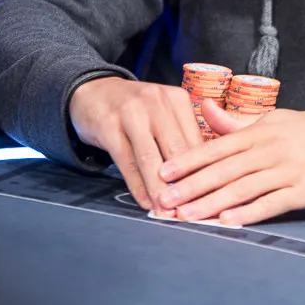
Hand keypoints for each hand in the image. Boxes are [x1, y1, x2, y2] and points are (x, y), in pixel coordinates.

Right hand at [69, 76, 206, 212]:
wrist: (93, 91)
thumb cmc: (136, 109)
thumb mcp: (164, 113)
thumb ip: (184, 137)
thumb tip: (204, 176)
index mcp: (178, 99)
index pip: (197, 141)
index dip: (205, 172)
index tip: (211, 197)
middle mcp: (157, 102)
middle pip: (177, 150)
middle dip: (186, 184)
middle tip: (192, 211)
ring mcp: (131, 113)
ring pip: (151, 158)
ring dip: (160, 190)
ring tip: (168, 213)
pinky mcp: (108, 126)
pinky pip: (127, 162)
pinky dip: (138, 186)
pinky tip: (146, 202)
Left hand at [156, 100, 304, 224]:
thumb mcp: (271, 119)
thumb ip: (235, 123)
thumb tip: (204, 107)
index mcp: (259, 132)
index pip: (217, 147)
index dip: (189, 161)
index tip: (163, 173)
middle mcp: (270, 150)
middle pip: (224, 170)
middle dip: (191, 187)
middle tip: (164, 200)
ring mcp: (287, 171)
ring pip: (243, 188)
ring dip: (212, 203)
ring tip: (187, 216)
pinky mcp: (303, 191)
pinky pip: (272, 203)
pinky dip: (250, 212)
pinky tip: (229, 221)